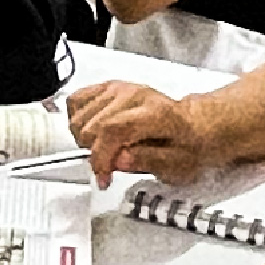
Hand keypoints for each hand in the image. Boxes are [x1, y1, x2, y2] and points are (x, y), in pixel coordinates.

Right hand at [66, 81, 245, 186]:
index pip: (113, 129)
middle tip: (111, 165)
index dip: (101, 158)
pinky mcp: (106, 87)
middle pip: (91, 127)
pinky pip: (74, 102)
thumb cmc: (184, 145)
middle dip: (96, 154)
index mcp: (156, 113)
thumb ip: (147, 161)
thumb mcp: (176, 165)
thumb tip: (119, 160)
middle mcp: (134, 95)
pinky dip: (77, 121)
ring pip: (78, 118)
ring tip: (106, 148)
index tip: (103, 177)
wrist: (189, 125)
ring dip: (86, 140)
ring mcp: (118, 89)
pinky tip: (94, 132)